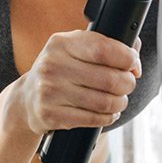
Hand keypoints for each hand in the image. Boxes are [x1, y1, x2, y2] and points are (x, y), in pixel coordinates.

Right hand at [17, 29, 141, 135]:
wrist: (26, 99)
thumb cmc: (60, 71)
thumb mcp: (74, 50)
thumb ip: (105, 45)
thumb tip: (134, 52)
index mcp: (60, 43)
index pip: (104, 49)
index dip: (127, 58)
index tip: (133, 65)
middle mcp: (52, 65)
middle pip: (110, 78)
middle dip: (127, 84)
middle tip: (126, 85)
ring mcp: (49, 91)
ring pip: (105, 102)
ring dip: (120, 103)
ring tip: (117, 100)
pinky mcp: (51, 115)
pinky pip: (94, 119)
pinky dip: (107, 117)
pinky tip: (105, 113)